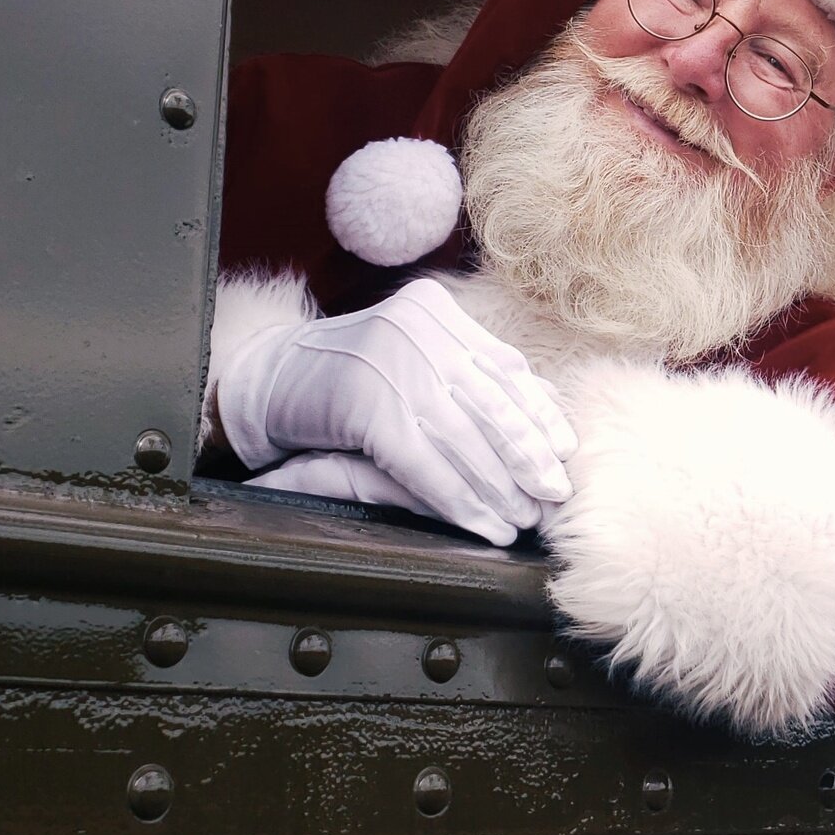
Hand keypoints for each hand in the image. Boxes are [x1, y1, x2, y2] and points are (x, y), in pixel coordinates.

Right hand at [215, 277, 574, 546]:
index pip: (503, 365)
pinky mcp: (366, 406)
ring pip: (463, 438)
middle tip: (556, 494)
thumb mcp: (411, 352)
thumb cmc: (349, 372)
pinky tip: (482, 526)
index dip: (539, 412)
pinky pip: (425, 464)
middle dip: (529, 455)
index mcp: (433, 308)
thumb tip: (542, 402)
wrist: (267, 378)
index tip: (566, 450)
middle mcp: (417, 328)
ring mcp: (391, 364)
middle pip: (491, 402)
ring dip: (499, 488)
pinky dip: (459, 501)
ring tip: (522, 520)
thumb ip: (466, 367)